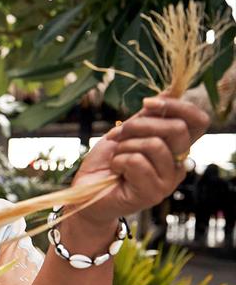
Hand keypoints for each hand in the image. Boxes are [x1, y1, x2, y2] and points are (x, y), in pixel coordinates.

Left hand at [70, 95, 210, 227]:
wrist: (86, 192)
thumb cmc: (106, 163)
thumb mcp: (125, 132)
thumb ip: (147, 115)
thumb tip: (169, 90)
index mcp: (176, 147)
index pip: (197, 121)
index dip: (177, 106)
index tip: (147, 103)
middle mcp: (178, 164)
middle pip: (177, 129)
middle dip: (140, 124)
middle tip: (117, 134)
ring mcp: (168, 180)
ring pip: (154, 145)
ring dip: (125, 146)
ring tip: (116, 156)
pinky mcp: (153, 193)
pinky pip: (137, 162)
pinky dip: (119, 161)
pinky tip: (115, 170)